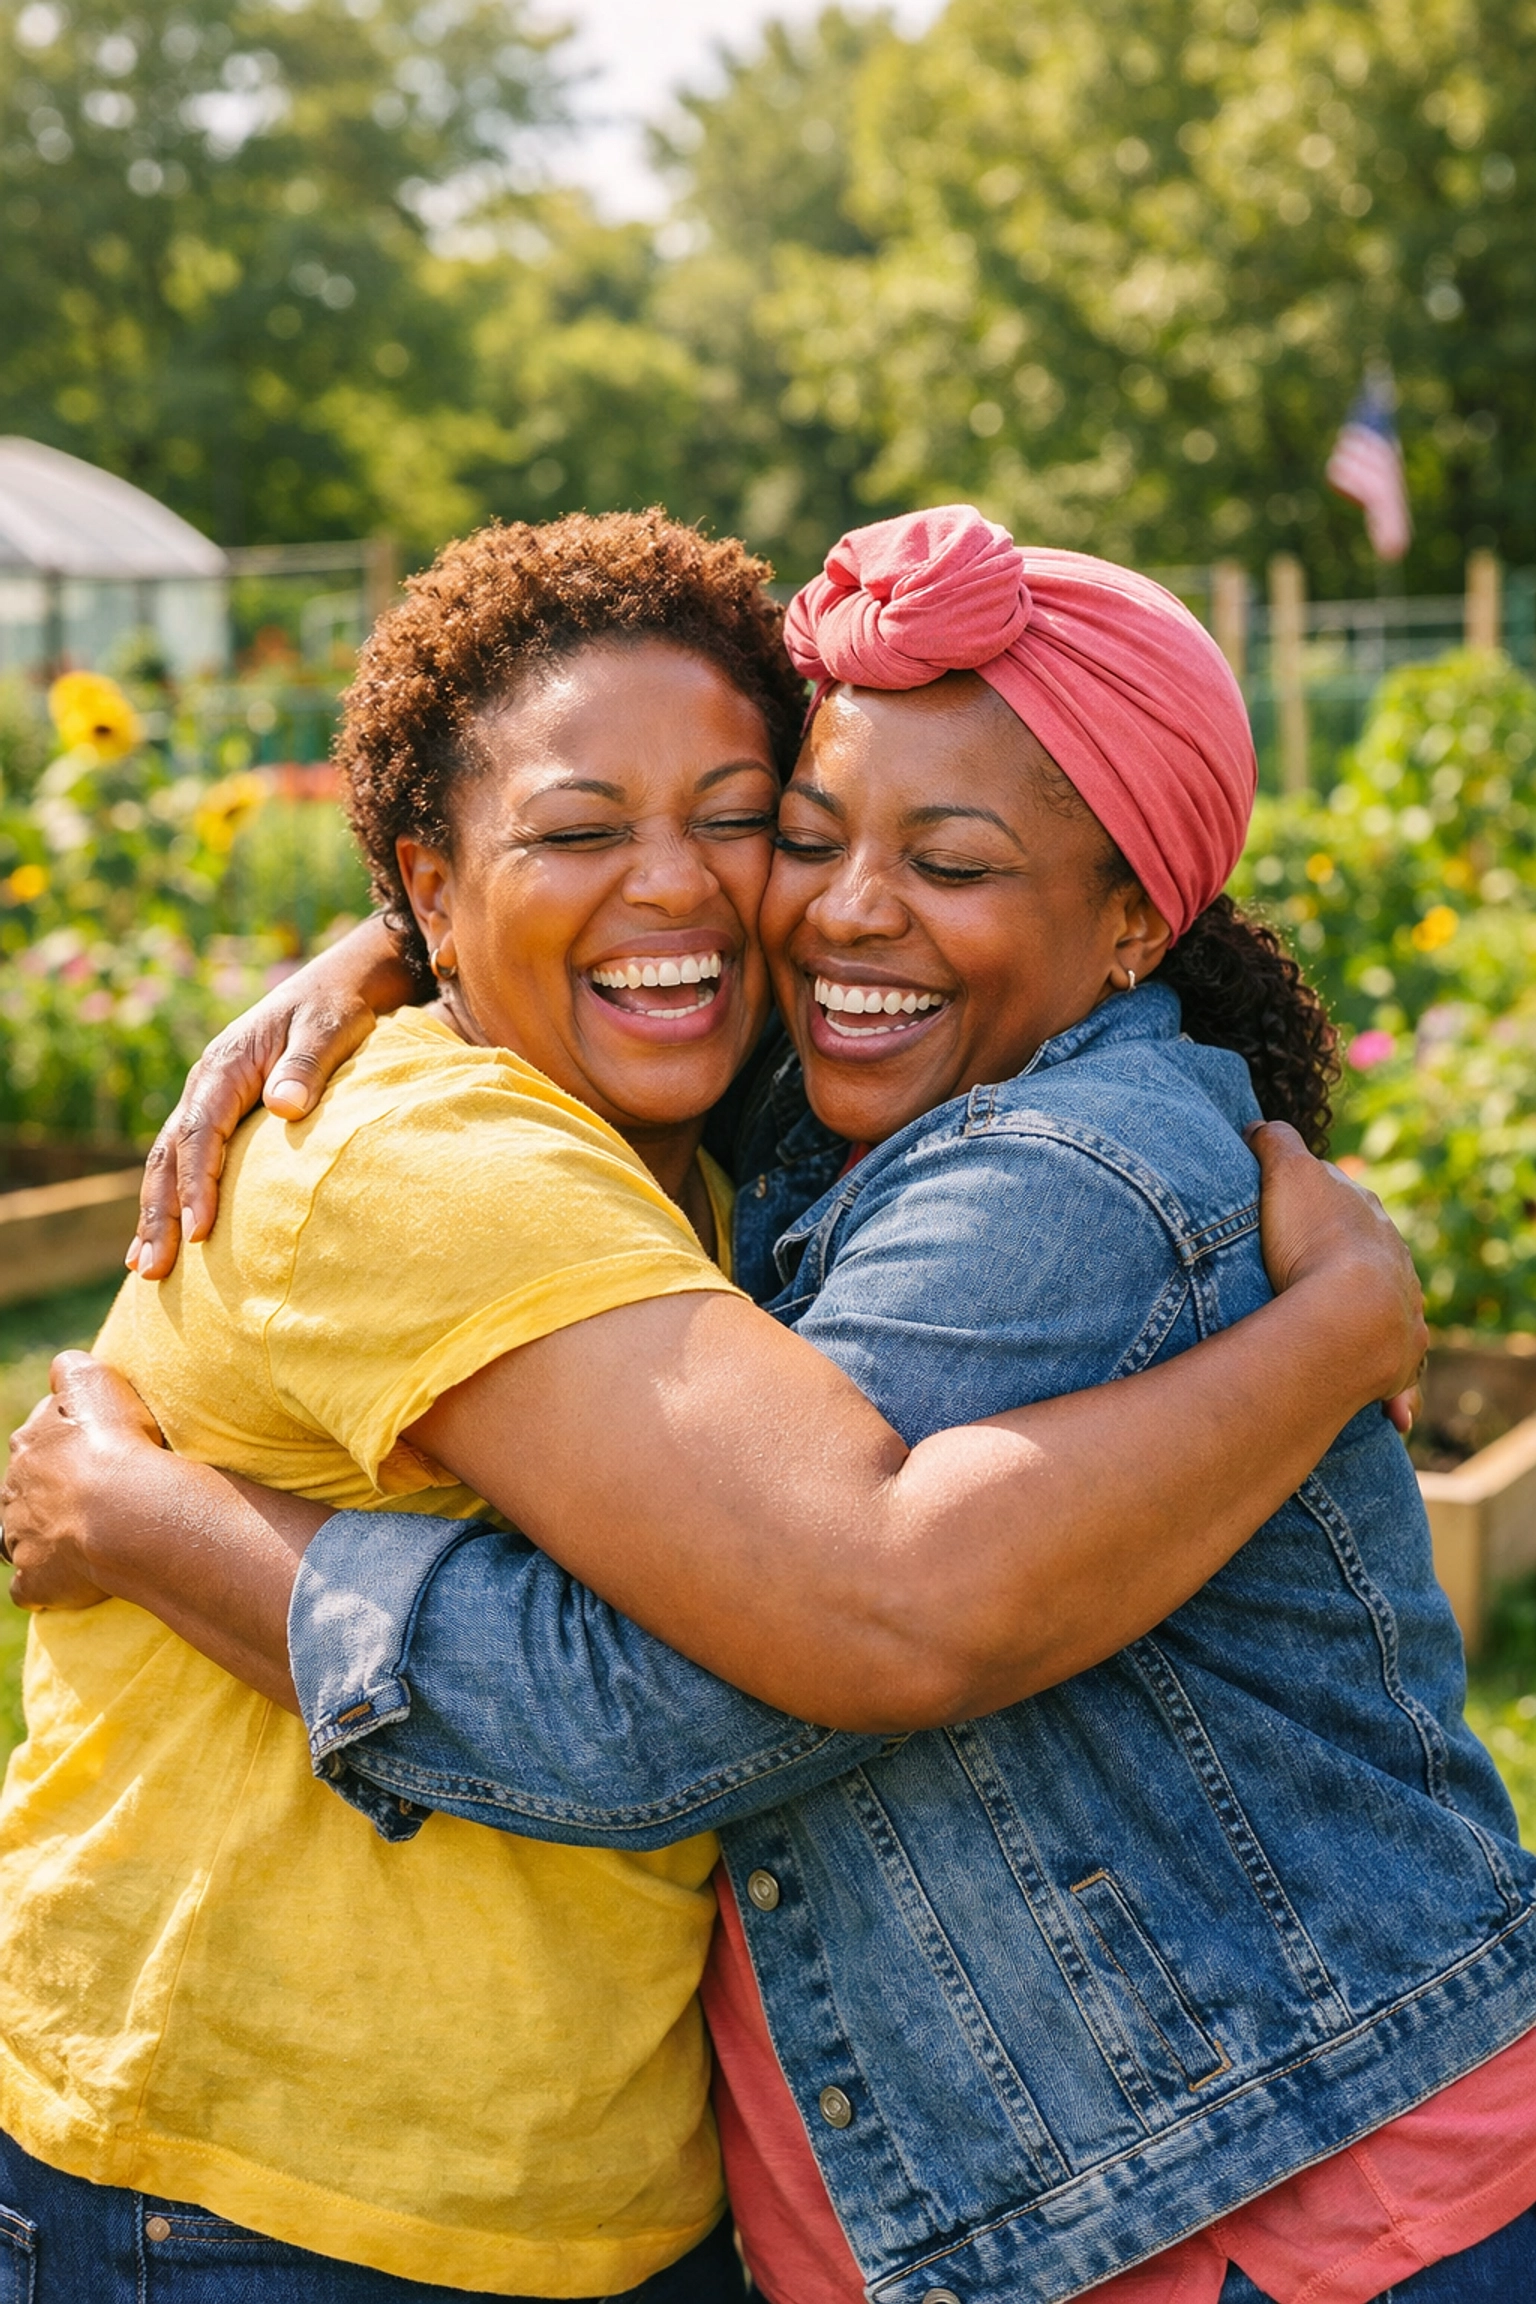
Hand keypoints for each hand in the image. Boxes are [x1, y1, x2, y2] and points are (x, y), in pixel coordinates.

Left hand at [1, 1354, 165, 1609]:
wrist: (127, 1512)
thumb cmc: (118, 1445)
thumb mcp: (96, 1383)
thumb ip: (72, 1370)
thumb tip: (62, 1367)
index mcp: (30, 1446)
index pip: (35, 1441)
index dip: (64, 1448)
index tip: (93, 1454)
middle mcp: (15, 1491)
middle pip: (23, 1490)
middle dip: (48, 1494)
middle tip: (92, 1497)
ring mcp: (21, 1538)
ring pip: (19, 1535)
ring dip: (43, 1537)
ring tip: (83, 1539)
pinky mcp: (35, 1579)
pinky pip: (30, 1587)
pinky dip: (45, 1585)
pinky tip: (69, 1581)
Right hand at [129, 915, 413, 1280]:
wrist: (335, 985)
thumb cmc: (336, 1010)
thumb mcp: (330, 1029)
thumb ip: (307, 1066)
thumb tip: (284, 1107)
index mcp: (226, 1066)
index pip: (200, 1133)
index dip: (197, 1185)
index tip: (200, 1233)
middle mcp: (205, 1084)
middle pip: (169, 1156)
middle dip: (157, 1214)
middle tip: (153, 1270)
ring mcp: (206, 1099)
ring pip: (167, 1162)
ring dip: (154, 1215)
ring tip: (144, 1270)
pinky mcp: (219, 1113)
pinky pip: (183, 1160)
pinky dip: (168, 1200)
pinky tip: (158, 1240)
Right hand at [1247, 1122, 1426, 1422]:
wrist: (1350, 1311)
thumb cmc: (1313, 1239)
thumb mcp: (1286, 1173)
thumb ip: (1274, 1141)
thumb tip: (1259, 1126)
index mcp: (1367, 1216)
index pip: (1348, 1204)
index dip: (1322, 1210)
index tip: (1299, 1221)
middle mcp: (1396, 1261)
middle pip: (1375, 1260)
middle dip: (1356, 1268)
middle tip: (1319, 1285)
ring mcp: (1404, 1310)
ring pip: (1396, 1317)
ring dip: (1379, 1331)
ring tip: (1353, 1349)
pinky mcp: (1403, 1358)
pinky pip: (1402, 1376)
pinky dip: (1398, 1393)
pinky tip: (1393, 1417)